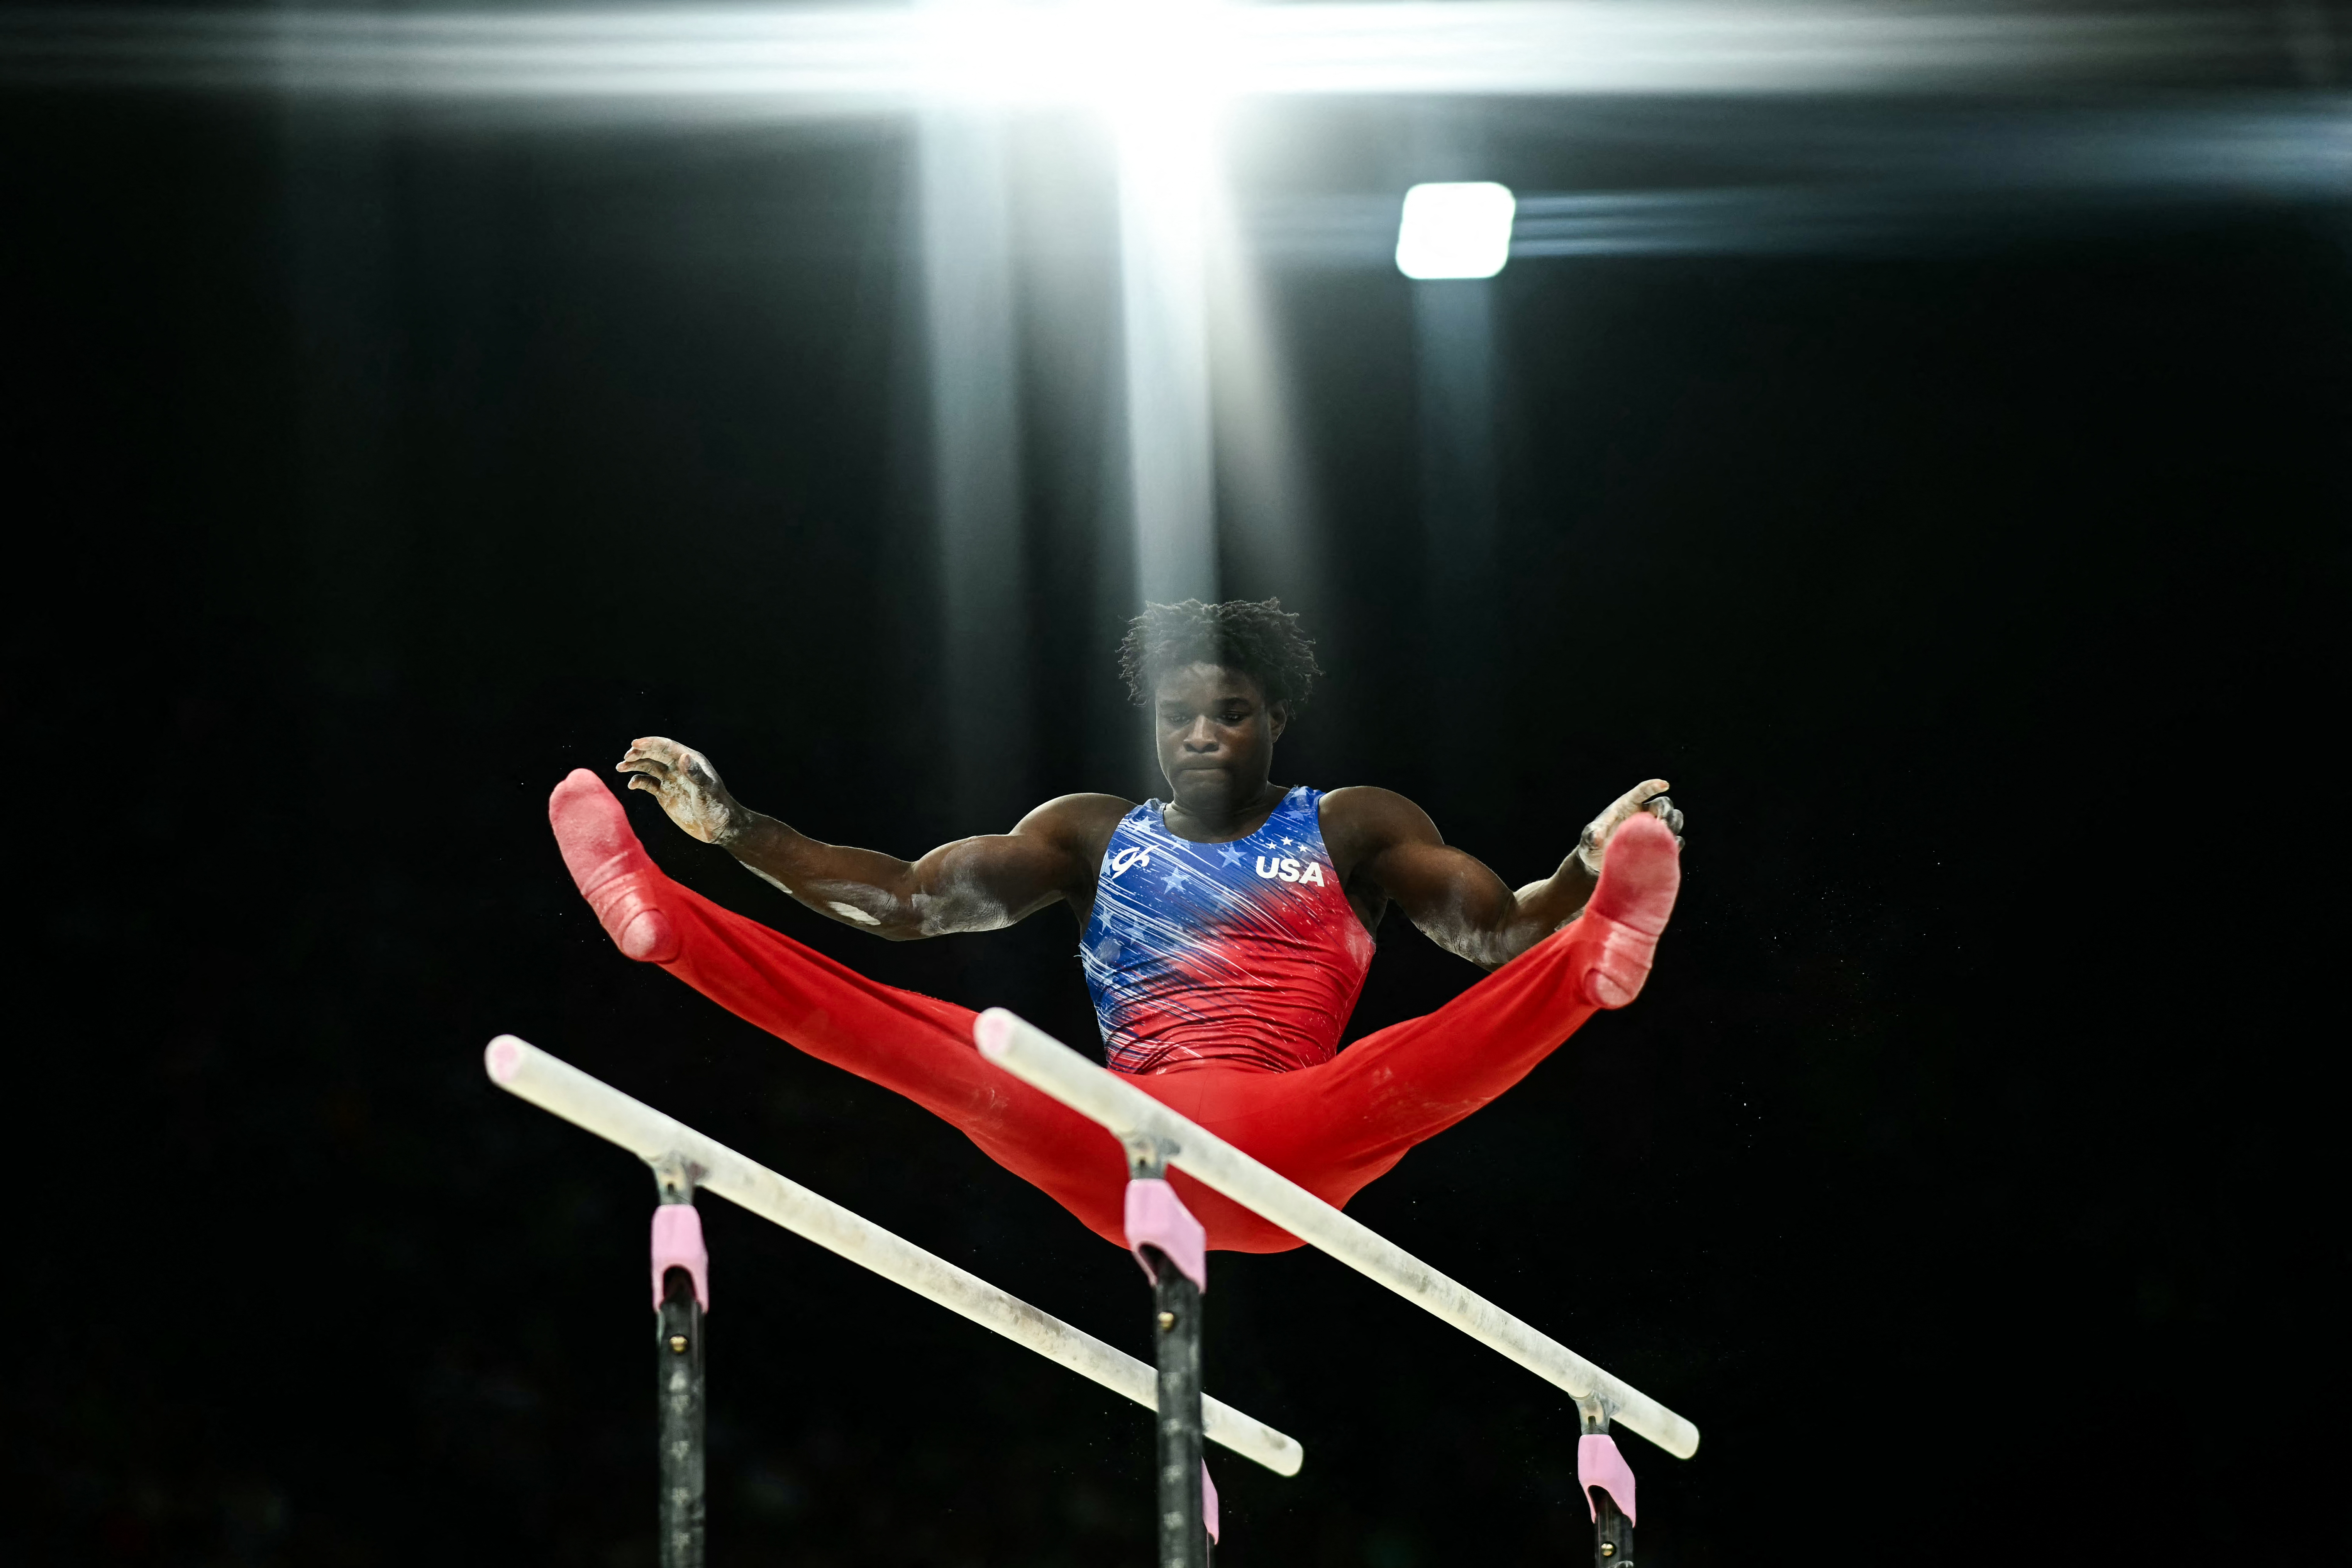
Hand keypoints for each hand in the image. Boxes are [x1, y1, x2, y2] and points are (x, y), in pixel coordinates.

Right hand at [616, 737, 747, 844]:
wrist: (718, 827)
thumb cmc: (717, 807)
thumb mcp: (707, 790)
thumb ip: (695, 775)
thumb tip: (683, 757)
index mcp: (690, 761)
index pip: (667, 747)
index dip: (650, 743)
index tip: (634, 744)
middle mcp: (679, 767)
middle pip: (655, 754)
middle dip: (639, 753)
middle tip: (626, 757)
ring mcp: (671, 780)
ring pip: (649, 767)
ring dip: (635, 765)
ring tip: (621, 767)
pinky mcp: (665, 794)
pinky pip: (648, 783)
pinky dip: (638, 781)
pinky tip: (632, 785)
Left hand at [1575, 779, 1684, 874]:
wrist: (1598, 862)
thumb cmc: (1592, 844)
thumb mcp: (1589, 838)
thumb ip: (1592, 836)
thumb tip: (1597, 838)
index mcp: (1627, 805)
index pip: (1643, 791)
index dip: (1653, 786)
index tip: (1665, 785)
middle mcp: (1642, 814)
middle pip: (1663, 804)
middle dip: (1667, 811)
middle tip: (1662, 824)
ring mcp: (1651, 829)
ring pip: (1673, 819)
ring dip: (1674, 824)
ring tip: (1666, 834)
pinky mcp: (1656, 845)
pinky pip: (1673, 841)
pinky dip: (1674, 842)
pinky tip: (1668, 847)